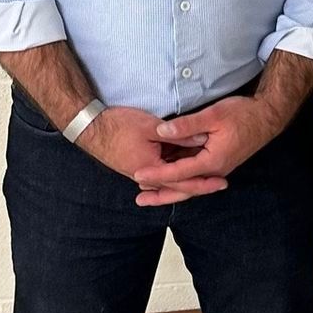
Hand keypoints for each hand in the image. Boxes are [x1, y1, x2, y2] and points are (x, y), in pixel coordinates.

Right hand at [77, 105, 214, 191]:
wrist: (90, 127)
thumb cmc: (118, 125)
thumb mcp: (152, 126)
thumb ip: (179, 133)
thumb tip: (204, 137)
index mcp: (152, 171)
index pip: (184, 182)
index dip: (204, 182)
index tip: (222, 182)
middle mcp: (146, 177)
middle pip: (177, 187)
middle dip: (199, 184)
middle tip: (221, 184)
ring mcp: (139, 174)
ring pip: (168, 182)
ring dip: (186, 180)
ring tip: (206, 178)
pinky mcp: (136, 166)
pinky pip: (159, 175)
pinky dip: (173, 174)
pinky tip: (182, 169)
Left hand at [130, 93, 281, 206]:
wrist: (267, 116)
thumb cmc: (243, 114)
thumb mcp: (213, 115)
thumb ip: (187, 125)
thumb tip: (162, 131)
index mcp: (212, 162)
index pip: (178, 173)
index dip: (156, 174)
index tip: (137, 174)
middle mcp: (215, 170)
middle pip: (184, 189)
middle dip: (161, 195)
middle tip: (139, 200)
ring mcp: (217, 168)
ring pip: (190, 185)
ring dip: (169, 189)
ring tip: (148, 194)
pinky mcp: (218, 162)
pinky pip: (196, 176)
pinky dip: (180, 179)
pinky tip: (168, 177)